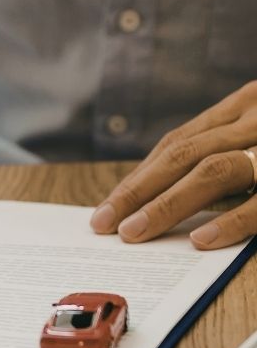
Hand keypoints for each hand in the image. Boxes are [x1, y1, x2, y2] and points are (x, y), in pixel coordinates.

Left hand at [91, 81, 256, 248]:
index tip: (109, 207)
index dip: (139, 177)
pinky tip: (199, 240)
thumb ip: (221, 155)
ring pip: (213, 171)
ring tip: (134, 232)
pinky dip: (229, 221)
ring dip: (167, 204)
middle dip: (138, 191)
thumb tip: (158, 200)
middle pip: (183, 154)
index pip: (177, 143)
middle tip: (105, 224)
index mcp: (243, 107)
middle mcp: (255, 120)